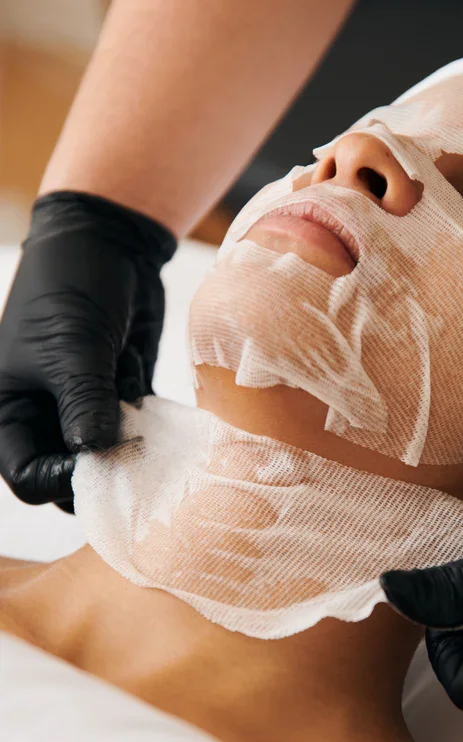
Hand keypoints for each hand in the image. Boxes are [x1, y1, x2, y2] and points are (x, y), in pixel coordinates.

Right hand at [0, 192, 174, 508]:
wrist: (111, 244)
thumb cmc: (70, 287)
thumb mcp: (71, 346)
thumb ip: (83, 402)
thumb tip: (94, 456)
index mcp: (12, 410)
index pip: (28, 475)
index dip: (59, 479)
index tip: (99, 460)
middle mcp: (49, 415)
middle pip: (74, 472)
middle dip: (105, 465)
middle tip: (133, 441)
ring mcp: (90, 406)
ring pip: (113, 453)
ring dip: (132, 437)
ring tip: (131, 388)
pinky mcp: (126, 392)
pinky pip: (141, 426)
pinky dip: (152, 418)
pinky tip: (145, 380)